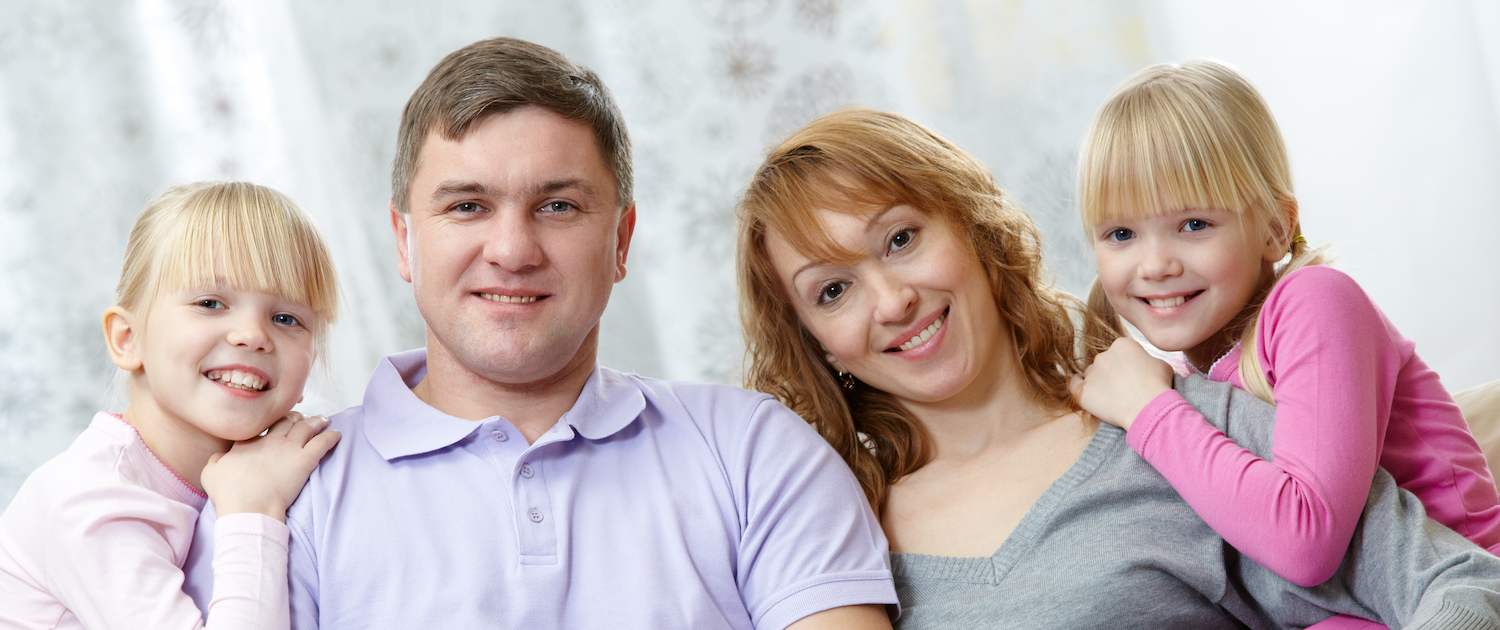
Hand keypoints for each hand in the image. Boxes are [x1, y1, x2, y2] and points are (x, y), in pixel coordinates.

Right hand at [202, 412, 339, 520]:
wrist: (249, 507)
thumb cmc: (229, 494)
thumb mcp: (211, 474)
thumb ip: (215, 461)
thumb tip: (219, 457)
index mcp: (247, 443)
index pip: (260, 426)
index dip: (269, 421)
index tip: (275, 421)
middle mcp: (269, 441)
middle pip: (285, 421)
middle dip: (294, 417)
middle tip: (301, 418)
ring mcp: (288, 449)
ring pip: (305, 427)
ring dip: (315, 422)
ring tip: (322, 420)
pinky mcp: (304, 460)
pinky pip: (322, 443)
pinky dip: (330, 437)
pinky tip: (337, 434)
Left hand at [1070, 337, 1173, 429]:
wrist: (1149, 408)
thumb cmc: (1159, 386)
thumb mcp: (1161, 364)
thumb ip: (1147, 360)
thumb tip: (1143, 365)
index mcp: (1122, 344)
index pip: (1120, 352)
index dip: (1127, 365)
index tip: (1133, 377)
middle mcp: (1103, 355)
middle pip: (1105, 363)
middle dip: (1112, 374)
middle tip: (1124, 390)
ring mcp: (1091, 373)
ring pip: (1092, 375)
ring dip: (1099, 383)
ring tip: (1113, 399)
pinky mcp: (1083, 391)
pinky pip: (1074, 385)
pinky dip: (1077, 386)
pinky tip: (1085, 392)